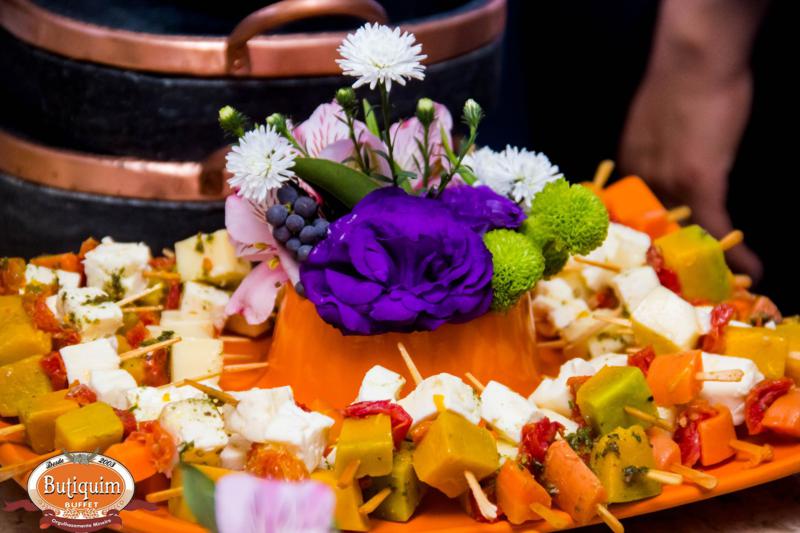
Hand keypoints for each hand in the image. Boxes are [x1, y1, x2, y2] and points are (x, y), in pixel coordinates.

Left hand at [618, 0, 769, 280]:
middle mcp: (642, 182)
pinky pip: (717, 227)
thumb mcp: (652, 121)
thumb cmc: (677, 81)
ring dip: (703, 262)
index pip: (633, 214)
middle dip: (670, 259)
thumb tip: (666, 162)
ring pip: (684, 235)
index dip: (648, 237)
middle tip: (685, 283)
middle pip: (653, 231)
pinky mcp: (700, 182)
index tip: (657, 256)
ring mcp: (669, 184)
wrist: (693, 60)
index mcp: (629, 166)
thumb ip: (653, 149)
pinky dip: (736, 252)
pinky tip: (754, 268)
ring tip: (717, 284)